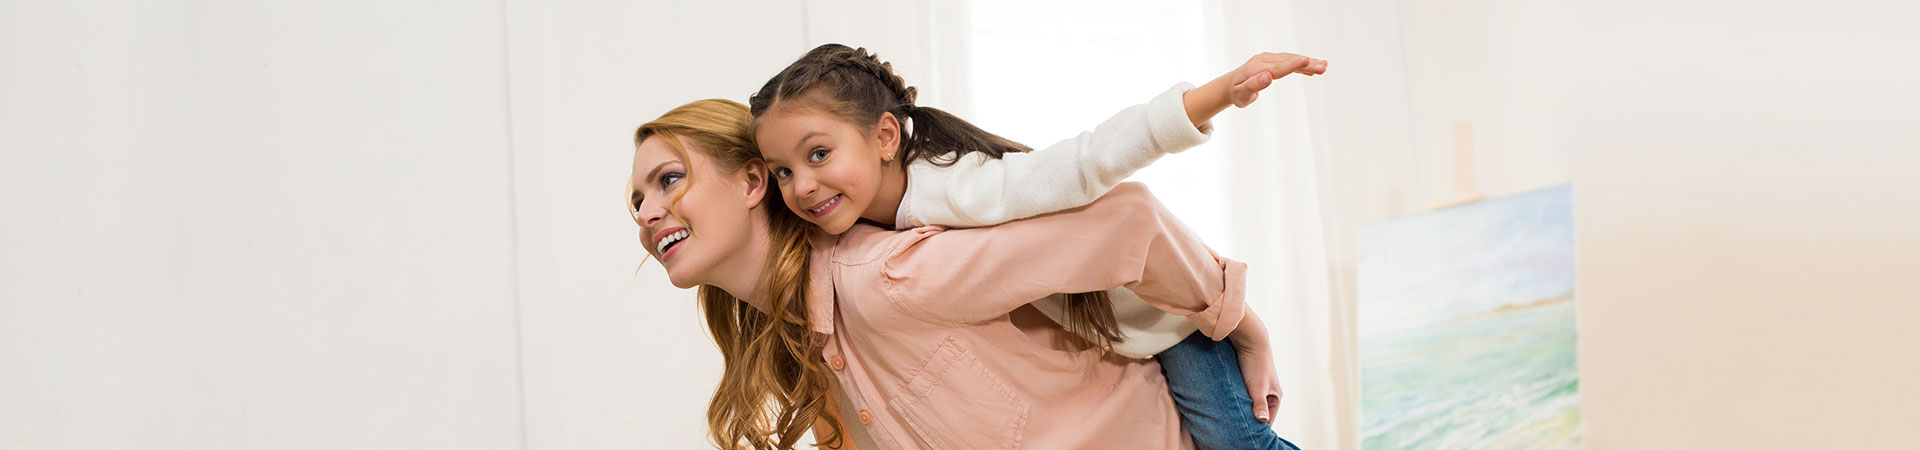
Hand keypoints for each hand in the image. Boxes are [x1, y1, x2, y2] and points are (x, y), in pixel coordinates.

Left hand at [1182, 52, 1327, 126]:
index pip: (1279, 67)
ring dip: (1308, 63)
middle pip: (1288, 61)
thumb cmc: (1236, 93)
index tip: (1307, 60)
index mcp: (1256, 68)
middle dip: (1307, 63)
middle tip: (1324, 66)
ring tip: (1324, 66)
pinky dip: (1301, 65)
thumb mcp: (1241, 94)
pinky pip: (1288, 62)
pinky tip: (1313, 68)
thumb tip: (1267, 77)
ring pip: (1290, 60)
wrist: (1229, 86)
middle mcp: (1263, 60)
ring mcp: (1268, 59)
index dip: (1294, 64)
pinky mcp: (1272, 61)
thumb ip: (1253, 86)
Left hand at [1229, 309, 1283, 422]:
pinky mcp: (1247, 378)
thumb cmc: (1256, 363)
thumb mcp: (1258, 387)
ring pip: (1249, 404)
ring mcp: (1258, 385)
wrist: (1249, 338)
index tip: (1247, 437)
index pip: (1268, 420)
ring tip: (1230, 420)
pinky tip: (1227, 405)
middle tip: (1236, 431)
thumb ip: (1259, 404)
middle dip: (1249, 420)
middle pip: (1258, 413)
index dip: (1258, 429)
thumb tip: (1261, 421)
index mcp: (1276, 396)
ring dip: (1242, 410)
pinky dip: (1237, 400)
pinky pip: (1243, 395)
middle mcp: (1268, 392)